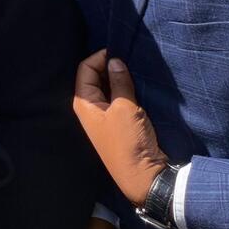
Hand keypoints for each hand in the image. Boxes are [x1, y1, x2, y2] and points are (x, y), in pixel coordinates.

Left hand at [72, 49, 168, 206]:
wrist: (144, 176)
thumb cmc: (129, 141)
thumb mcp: (125, 108)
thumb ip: (119, 82)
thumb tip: (114, 60)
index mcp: (84, 103)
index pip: (86, 69)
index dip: (100, 57)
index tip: (119, 51)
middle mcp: (90, 108)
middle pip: (96, 77)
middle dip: (110, 67)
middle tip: (130, 59)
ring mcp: (105, 116)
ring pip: (109, 88)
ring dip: (120, 79)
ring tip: (136, 70)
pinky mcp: (119, 124)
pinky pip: (119, 100)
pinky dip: (127, 90)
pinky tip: (139, 85)